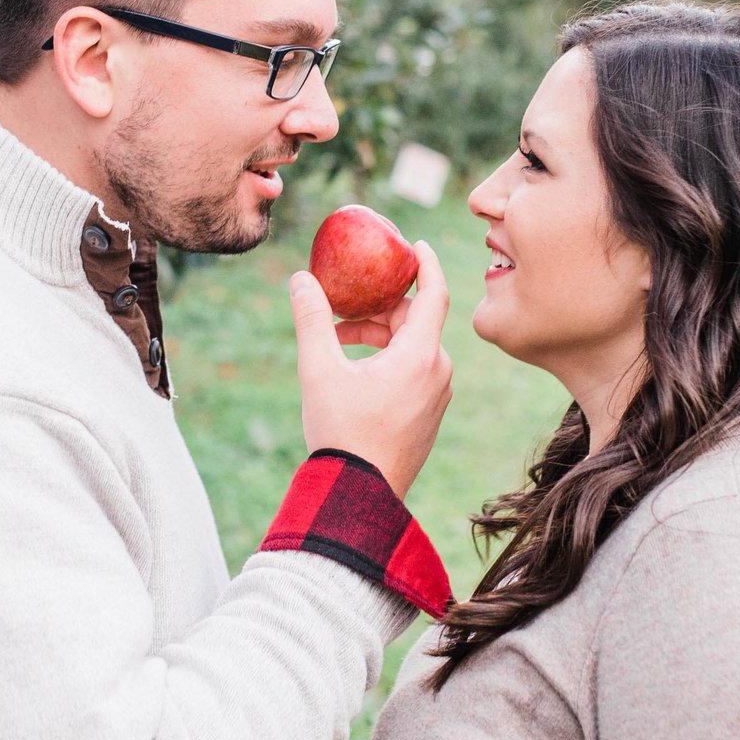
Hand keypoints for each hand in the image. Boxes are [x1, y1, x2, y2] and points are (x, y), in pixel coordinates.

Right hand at [288, 241, 453, 498]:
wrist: (359, 495)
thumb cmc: (341, 431)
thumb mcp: (319, 370)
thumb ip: (312, 319)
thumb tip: (301, 279)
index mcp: (419, 355)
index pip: (435, 293)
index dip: (426, 264)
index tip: (416, 244)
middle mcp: (438, 372)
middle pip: (415, 320)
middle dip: (379, 307)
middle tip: (343, 305)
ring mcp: (437, 396)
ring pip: (413, 348)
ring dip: (379, 336)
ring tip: (336, 342)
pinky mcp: (430, 416)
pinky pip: (416, 371)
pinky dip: (389, 359)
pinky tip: (353, 371)